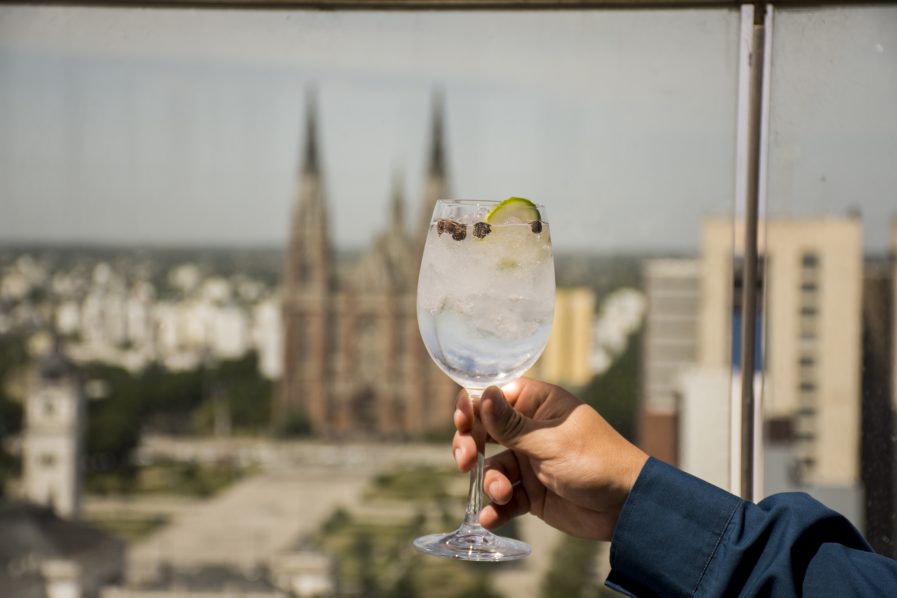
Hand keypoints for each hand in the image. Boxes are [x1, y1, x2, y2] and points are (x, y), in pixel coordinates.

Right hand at [452, 378, 647, 540]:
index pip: (494, 397)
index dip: (473, 407)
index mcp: (537, 405)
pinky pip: (504, 498)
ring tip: (503, 494)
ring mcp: (529, 462)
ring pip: (491, 468)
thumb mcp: (550, 442)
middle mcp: (529, 431)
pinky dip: (496, 508)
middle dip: (470, 447)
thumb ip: (511, 425)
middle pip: (484, 432)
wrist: (626, 507)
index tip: (462, 421)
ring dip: (490, 483)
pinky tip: (491, 518)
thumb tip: (482, 395)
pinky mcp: (532, 493)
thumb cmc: (595, 461)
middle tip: (465, 462)